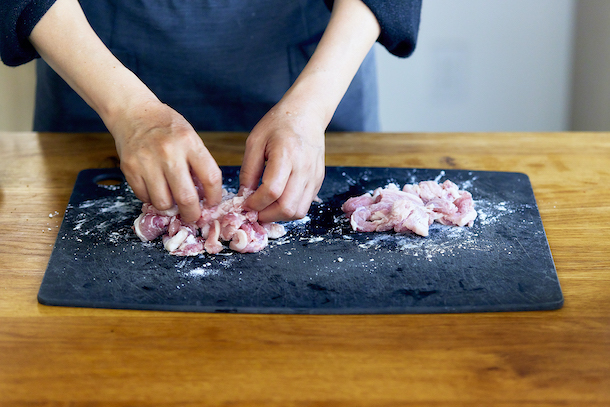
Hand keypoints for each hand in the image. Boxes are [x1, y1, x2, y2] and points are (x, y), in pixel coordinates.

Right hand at [111, 100, 222, 222]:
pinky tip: (156, 189)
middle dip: (192, 214)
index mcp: (189, 142)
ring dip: (170, 207)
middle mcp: (168, 152)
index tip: (212, 203)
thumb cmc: (166, 127)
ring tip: (172, 200)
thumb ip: (198, 164)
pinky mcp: (129, 169)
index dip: (214, 197)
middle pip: (186, 198)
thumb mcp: (190, 137)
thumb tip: (205, 197)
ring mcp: (147, 162)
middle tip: (193, 216)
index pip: (210, 178)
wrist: (133, 113)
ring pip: (163, 203)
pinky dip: (152, 199)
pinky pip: (145, 197)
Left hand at [240, 100, 325, 222]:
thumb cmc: (279, 123)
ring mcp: (314, 176)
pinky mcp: (318, 180)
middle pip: (287, 207)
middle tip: (254, 211)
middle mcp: (303, 168)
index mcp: (286, 155)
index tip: (245, 204)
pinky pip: (305, 205)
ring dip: (279, 216)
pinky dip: (290, 209)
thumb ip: (249, 170)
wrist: (307, 113)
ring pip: (298, 212)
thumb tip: (244, 196)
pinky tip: (278, 201)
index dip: (256, 204)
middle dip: (267, 215)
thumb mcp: (255, 141)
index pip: (271, 191)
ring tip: (266, 209)